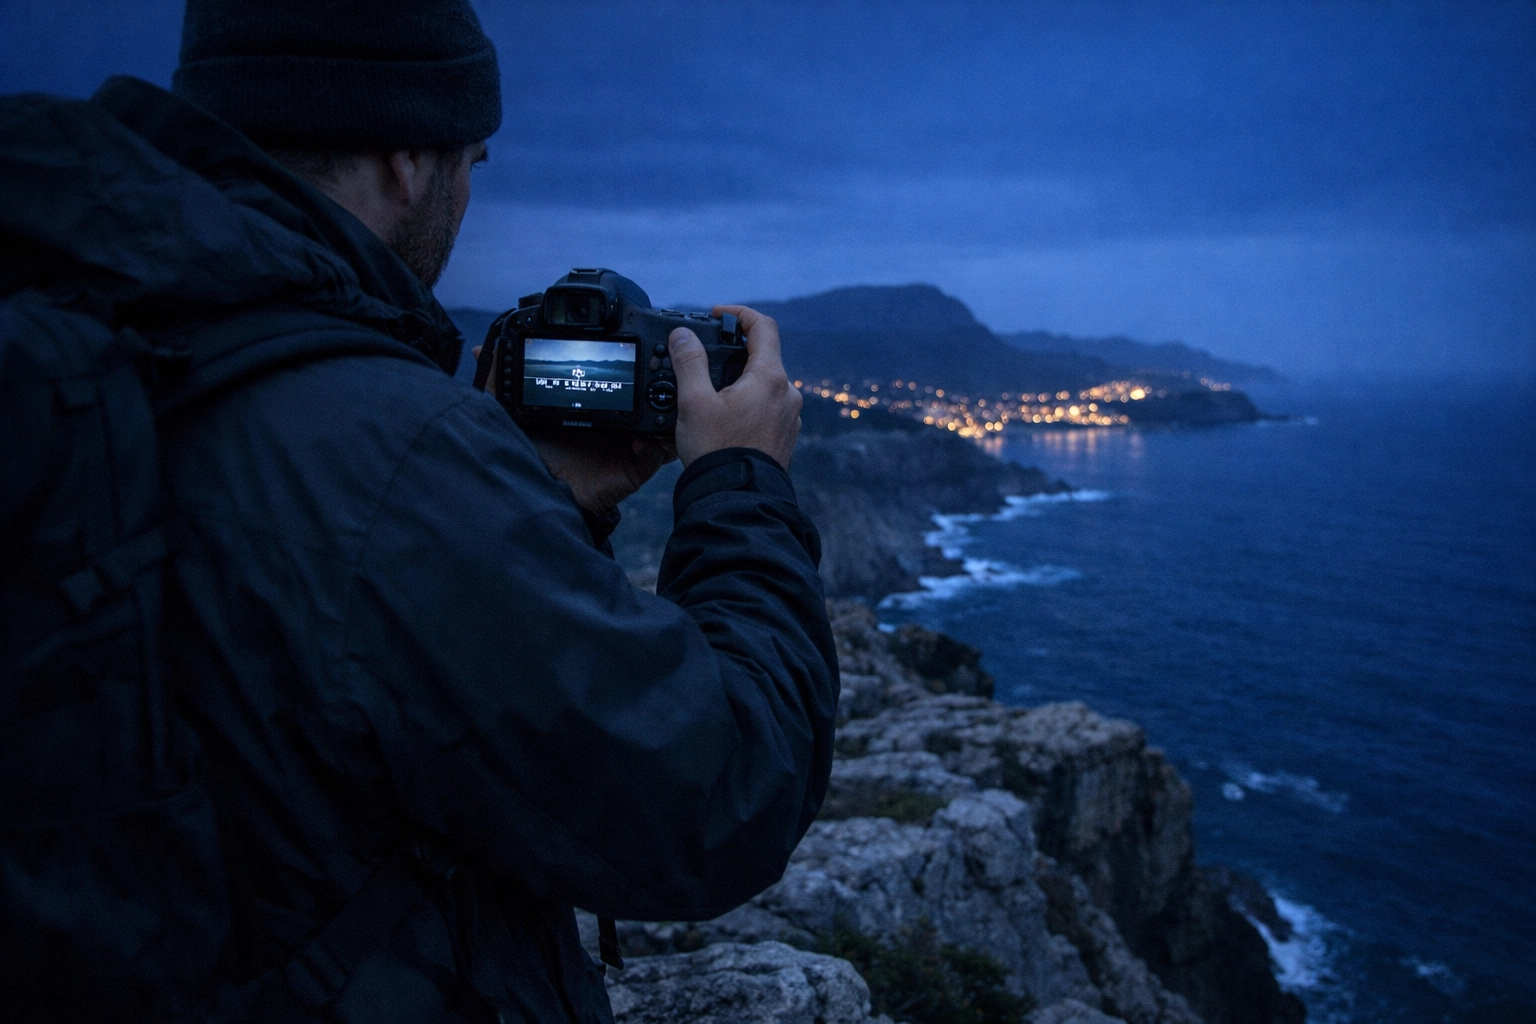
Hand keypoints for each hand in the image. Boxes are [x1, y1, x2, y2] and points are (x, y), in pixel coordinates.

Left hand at [473, 345, 673, 513]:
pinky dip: (659, 443)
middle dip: (652, 379)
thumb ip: (498, 383)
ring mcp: (627, 444)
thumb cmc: (527, 458)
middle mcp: (611, 422)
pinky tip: (645, 437)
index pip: (613, 379)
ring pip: (657, 420)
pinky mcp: (635, 467)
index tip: (628, 346)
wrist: (536, 497)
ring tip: (662, 395)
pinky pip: (658, 453)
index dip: (624, 364)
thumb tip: (483, 349)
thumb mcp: (508, 414)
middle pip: (641, 396)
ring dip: (665, 407)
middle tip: (652, 366)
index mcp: (589, 406)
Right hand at [670, 305, 801, 469]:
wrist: (737, 500)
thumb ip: (689, 362)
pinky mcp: (784, 437)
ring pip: (765, 385)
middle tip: (705, 360)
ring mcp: (789, 417)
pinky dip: (748, 404)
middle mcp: (787, 394)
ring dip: (740, 381)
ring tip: (710, 395)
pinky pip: (767, 409)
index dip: (740, 314)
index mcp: (770, 378)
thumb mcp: (694, 401)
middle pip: (763, 357)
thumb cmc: (717, 451)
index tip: (718, 316)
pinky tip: (725, 419)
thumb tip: (683, 335)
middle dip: (734, 353)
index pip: (763, 327)